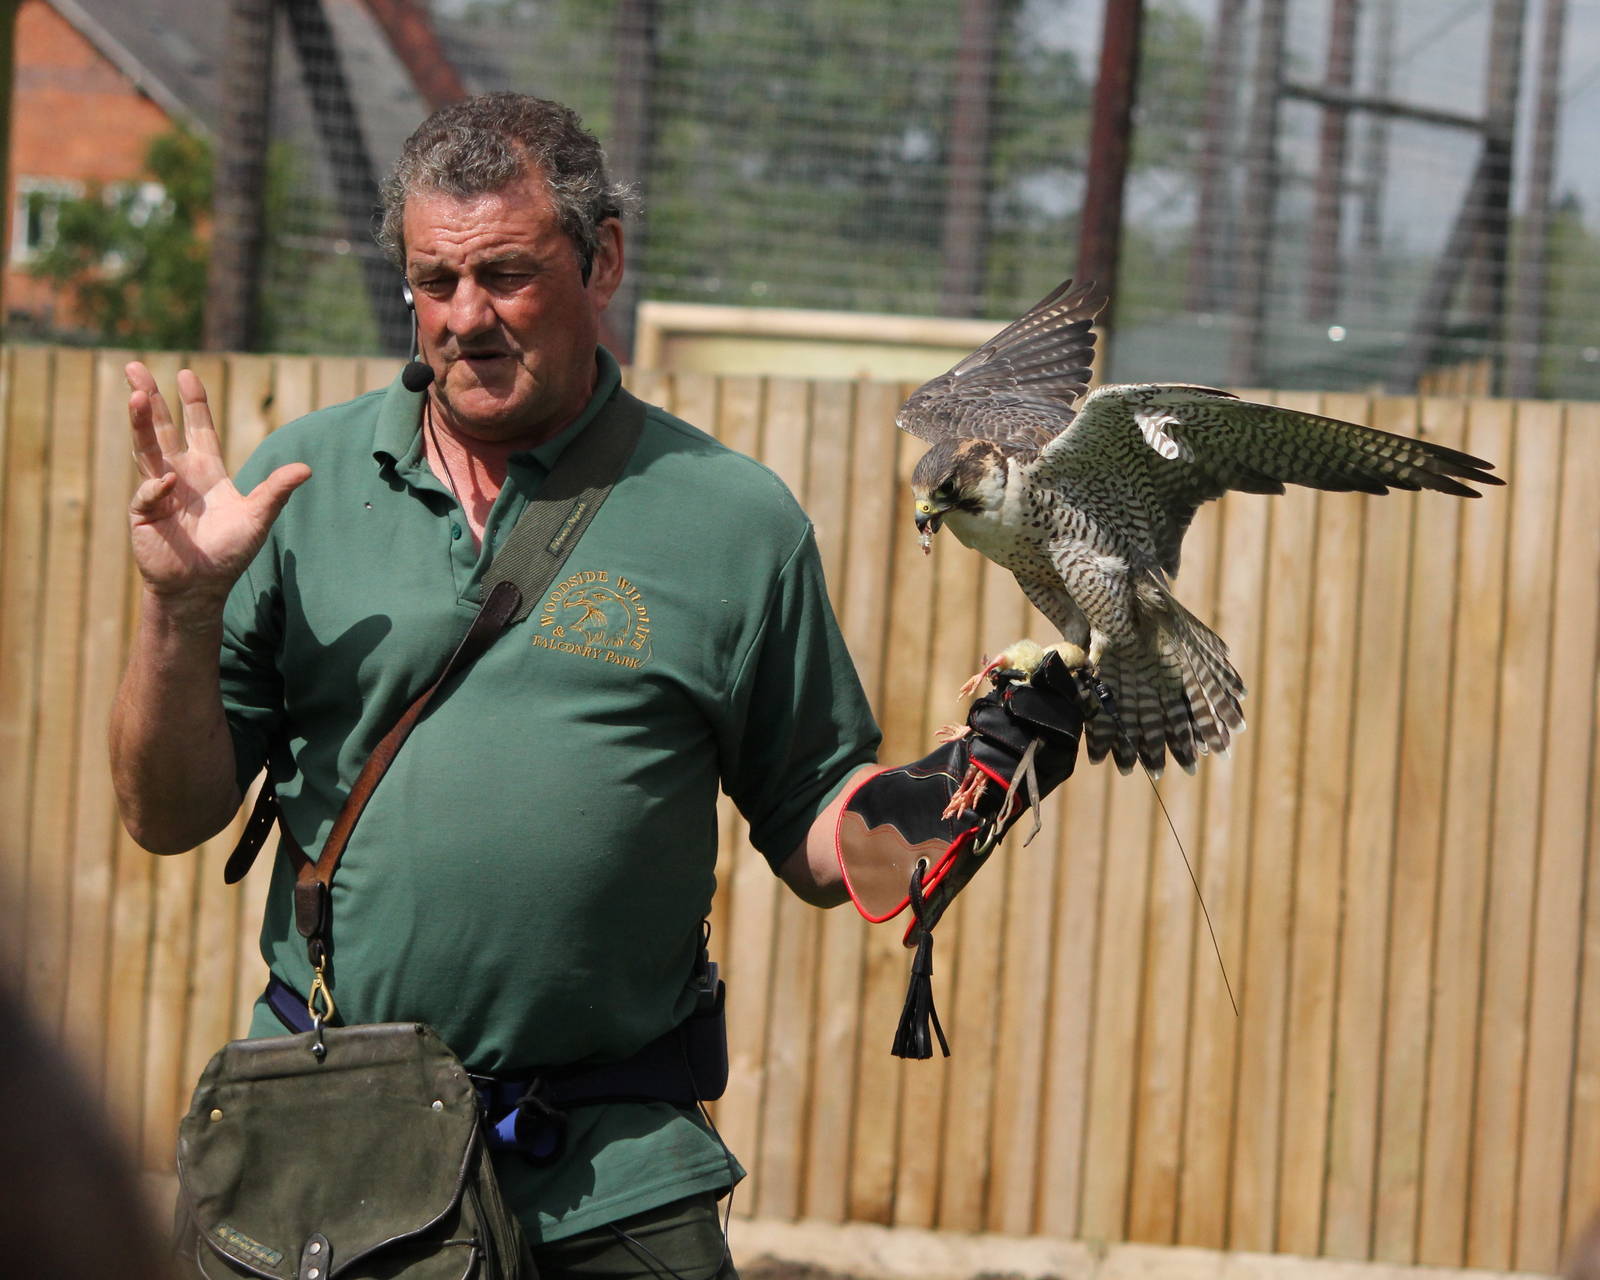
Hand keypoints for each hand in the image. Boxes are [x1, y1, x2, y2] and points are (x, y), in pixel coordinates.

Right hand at [126, 362, 309, 605]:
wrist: (202, 587)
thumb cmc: (229, 552)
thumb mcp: (258, 517)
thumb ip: (277, 491)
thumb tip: (307, 468)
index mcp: (206, 471)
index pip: (198, 428)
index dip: (192, 402)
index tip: (186, 374)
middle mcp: (179, 475)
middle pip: (162, 429)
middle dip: (149, 398)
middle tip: (134, 366)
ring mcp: (158, 493)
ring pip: (145, 450)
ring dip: (140, 423)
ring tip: (137, 395)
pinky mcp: (145, 515)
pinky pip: (149, 494)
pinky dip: (158, 488)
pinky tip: (168, 483)